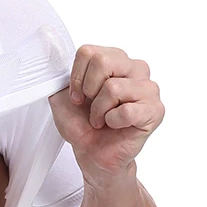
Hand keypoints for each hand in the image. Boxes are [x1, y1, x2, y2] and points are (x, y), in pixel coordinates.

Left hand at [48, 45, 164, 175]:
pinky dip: (113, 122)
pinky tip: (116, 125)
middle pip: (103, 61)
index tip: (78, 97)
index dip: (76, 79)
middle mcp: (135, 69)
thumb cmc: (82, 125)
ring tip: (102, 120)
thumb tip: (51, 52)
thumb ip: (58, 74)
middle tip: (91, 107)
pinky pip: (126, 110)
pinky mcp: (155, 110)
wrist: (92, 154)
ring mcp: (148, 88)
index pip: (89, 52)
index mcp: (115, 60)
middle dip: (88, 91)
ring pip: (113, 88)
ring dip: (99, 111)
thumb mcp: (60, 97)